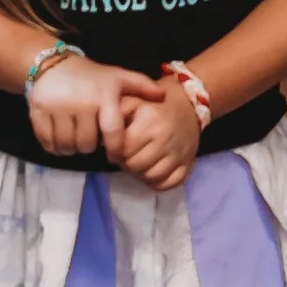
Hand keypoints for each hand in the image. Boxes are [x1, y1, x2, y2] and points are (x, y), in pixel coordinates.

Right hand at [24, 52, 159, 159]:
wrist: (54, 65)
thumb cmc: (92, 76)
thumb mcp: (118, 77)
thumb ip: (141, 86)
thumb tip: (163, 96)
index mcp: (104, 96)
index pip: (112, 131)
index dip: (115, 149)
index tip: (114, 156)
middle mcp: (81, 103)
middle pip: (87, 144)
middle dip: (90, 146)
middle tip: (90, 138)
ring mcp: (57, 109)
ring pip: (67, 147)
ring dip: (72, 148)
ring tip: (76, 138)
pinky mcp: (37, 114)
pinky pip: (47, 144)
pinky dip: (55, 147)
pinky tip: (61, 137)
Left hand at [105, 73, 203, 190]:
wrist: (186, 103)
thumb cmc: (152, 104)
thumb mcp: (131, 101)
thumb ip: (113, 116)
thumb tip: (98, 139)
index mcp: (149, 121)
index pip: (123, 150)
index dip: (116, 151)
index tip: (119, 146)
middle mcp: (166, 138)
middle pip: (136, 166)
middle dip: (128, 163)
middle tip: (130, 154)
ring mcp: (179, 152)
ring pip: (151, 177)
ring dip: (142, 173)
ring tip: (141, 161)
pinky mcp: (188, 163)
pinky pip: (168, 184)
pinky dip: (158, 182)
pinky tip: (154, 169)